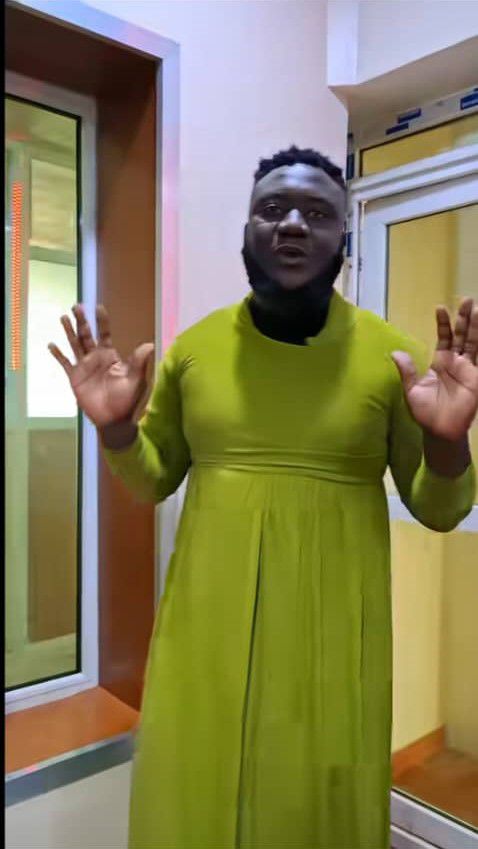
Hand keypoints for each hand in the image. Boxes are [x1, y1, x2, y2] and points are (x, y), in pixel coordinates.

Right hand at [48, 304, 153, 428]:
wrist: (114, 419)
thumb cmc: (128, 399)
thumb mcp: (136, 379)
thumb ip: (139, 362)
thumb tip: (150, 345)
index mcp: (110, 356)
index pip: (105, 334)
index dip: (102, 321)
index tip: (98, 307)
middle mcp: (96, 358)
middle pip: (86, 335)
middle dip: (81, 320)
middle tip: (76, 306)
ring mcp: (84, 367)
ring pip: (75, 344)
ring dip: (68, 331)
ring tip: (63, 317)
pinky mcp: (75, 378)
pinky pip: (65, 363)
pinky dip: (58, 354)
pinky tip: (51, 344)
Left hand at [391, 298, 477, 440]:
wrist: (440, 431)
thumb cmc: (425, 413)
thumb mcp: (412, 390)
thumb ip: (406, 371)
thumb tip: (394, 353)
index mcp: (440, 363)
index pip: (445, 338)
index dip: (443, 323)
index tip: (440, 307)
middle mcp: (456, 363)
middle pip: (462, 335)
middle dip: (465, 318)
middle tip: (467, 300)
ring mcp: (468, 370)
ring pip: (473, 343)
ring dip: (475, 327)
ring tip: (476, 308)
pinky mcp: (476, 378)